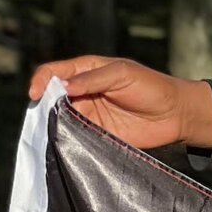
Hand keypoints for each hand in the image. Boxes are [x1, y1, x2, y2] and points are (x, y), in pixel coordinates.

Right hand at [26, 57, 211, 150]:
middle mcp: (82, 92)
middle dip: (42, 104)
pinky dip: (66, 138)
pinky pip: (73, 136)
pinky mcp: (95, 134)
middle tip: (43, 114)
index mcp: (86, 71)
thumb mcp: (123, 74)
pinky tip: (64, 140)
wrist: (176, 114)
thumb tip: (63, 87)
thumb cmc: (152, 87)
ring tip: (53, 128)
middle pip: (50, 97)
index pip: (53, 72)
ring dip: (52, 123)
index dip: (40, 81)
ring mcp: (87, 114)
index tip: (35, 94)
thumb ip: (93, 79)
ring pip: (58, 118)